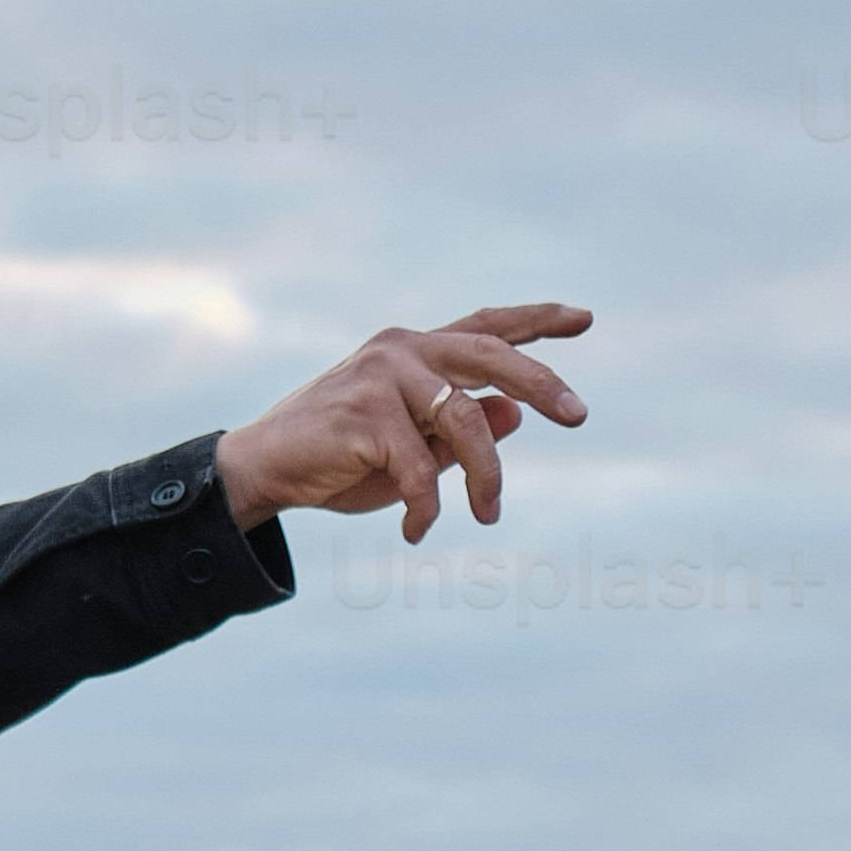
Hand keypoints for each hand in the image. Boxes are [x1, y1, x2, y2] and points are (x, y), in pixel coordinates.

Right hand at [215, 304, 589, 543]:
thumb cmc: (342, 459)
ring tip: (488, 516)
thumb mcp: (414, 447)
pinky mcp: (363, 412)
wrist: (266, 469)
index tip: (585, 318)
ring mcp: (382, 375)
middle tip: (579, 416)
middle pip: (489, 355)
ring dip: (487, 478)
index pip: (486, 327)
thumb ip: (459, 430)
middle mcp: (403, 349)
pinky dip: (427, 508)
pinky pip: (420, 469)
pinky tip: (415, 531)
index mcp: (417, 351)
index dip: (537, 322)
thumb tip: (516, 415)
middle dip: (540, 382)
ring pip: (465, 421)